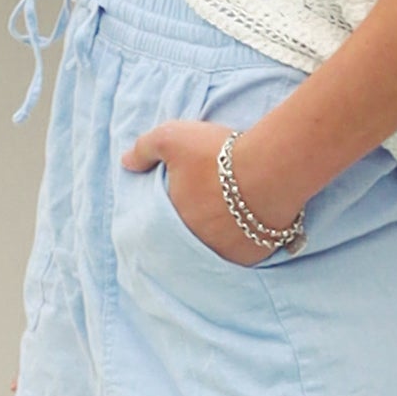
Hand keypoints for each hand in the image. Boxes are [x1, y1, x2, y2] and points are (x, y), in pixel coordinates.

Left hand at [122, 119, 286, 266]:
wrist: (271, 169)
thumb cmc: (218, 154)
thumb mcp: (171, 138)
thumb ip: (144, 149)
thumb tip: (126, 162)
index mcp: (172, 221)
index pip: (166, 217)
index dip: (177, 201)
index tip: (190, 188)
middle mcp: (195, 244)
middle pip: (191, 231)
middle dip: (198, 216)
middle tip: (213, 196)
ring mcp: (224, 254)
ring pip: (216, 243)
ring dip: (220, 231)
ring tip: (232, 209)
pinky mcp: (252, 257)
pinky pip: (243, 251)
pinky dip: (244, 239)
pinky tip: (251, 220)